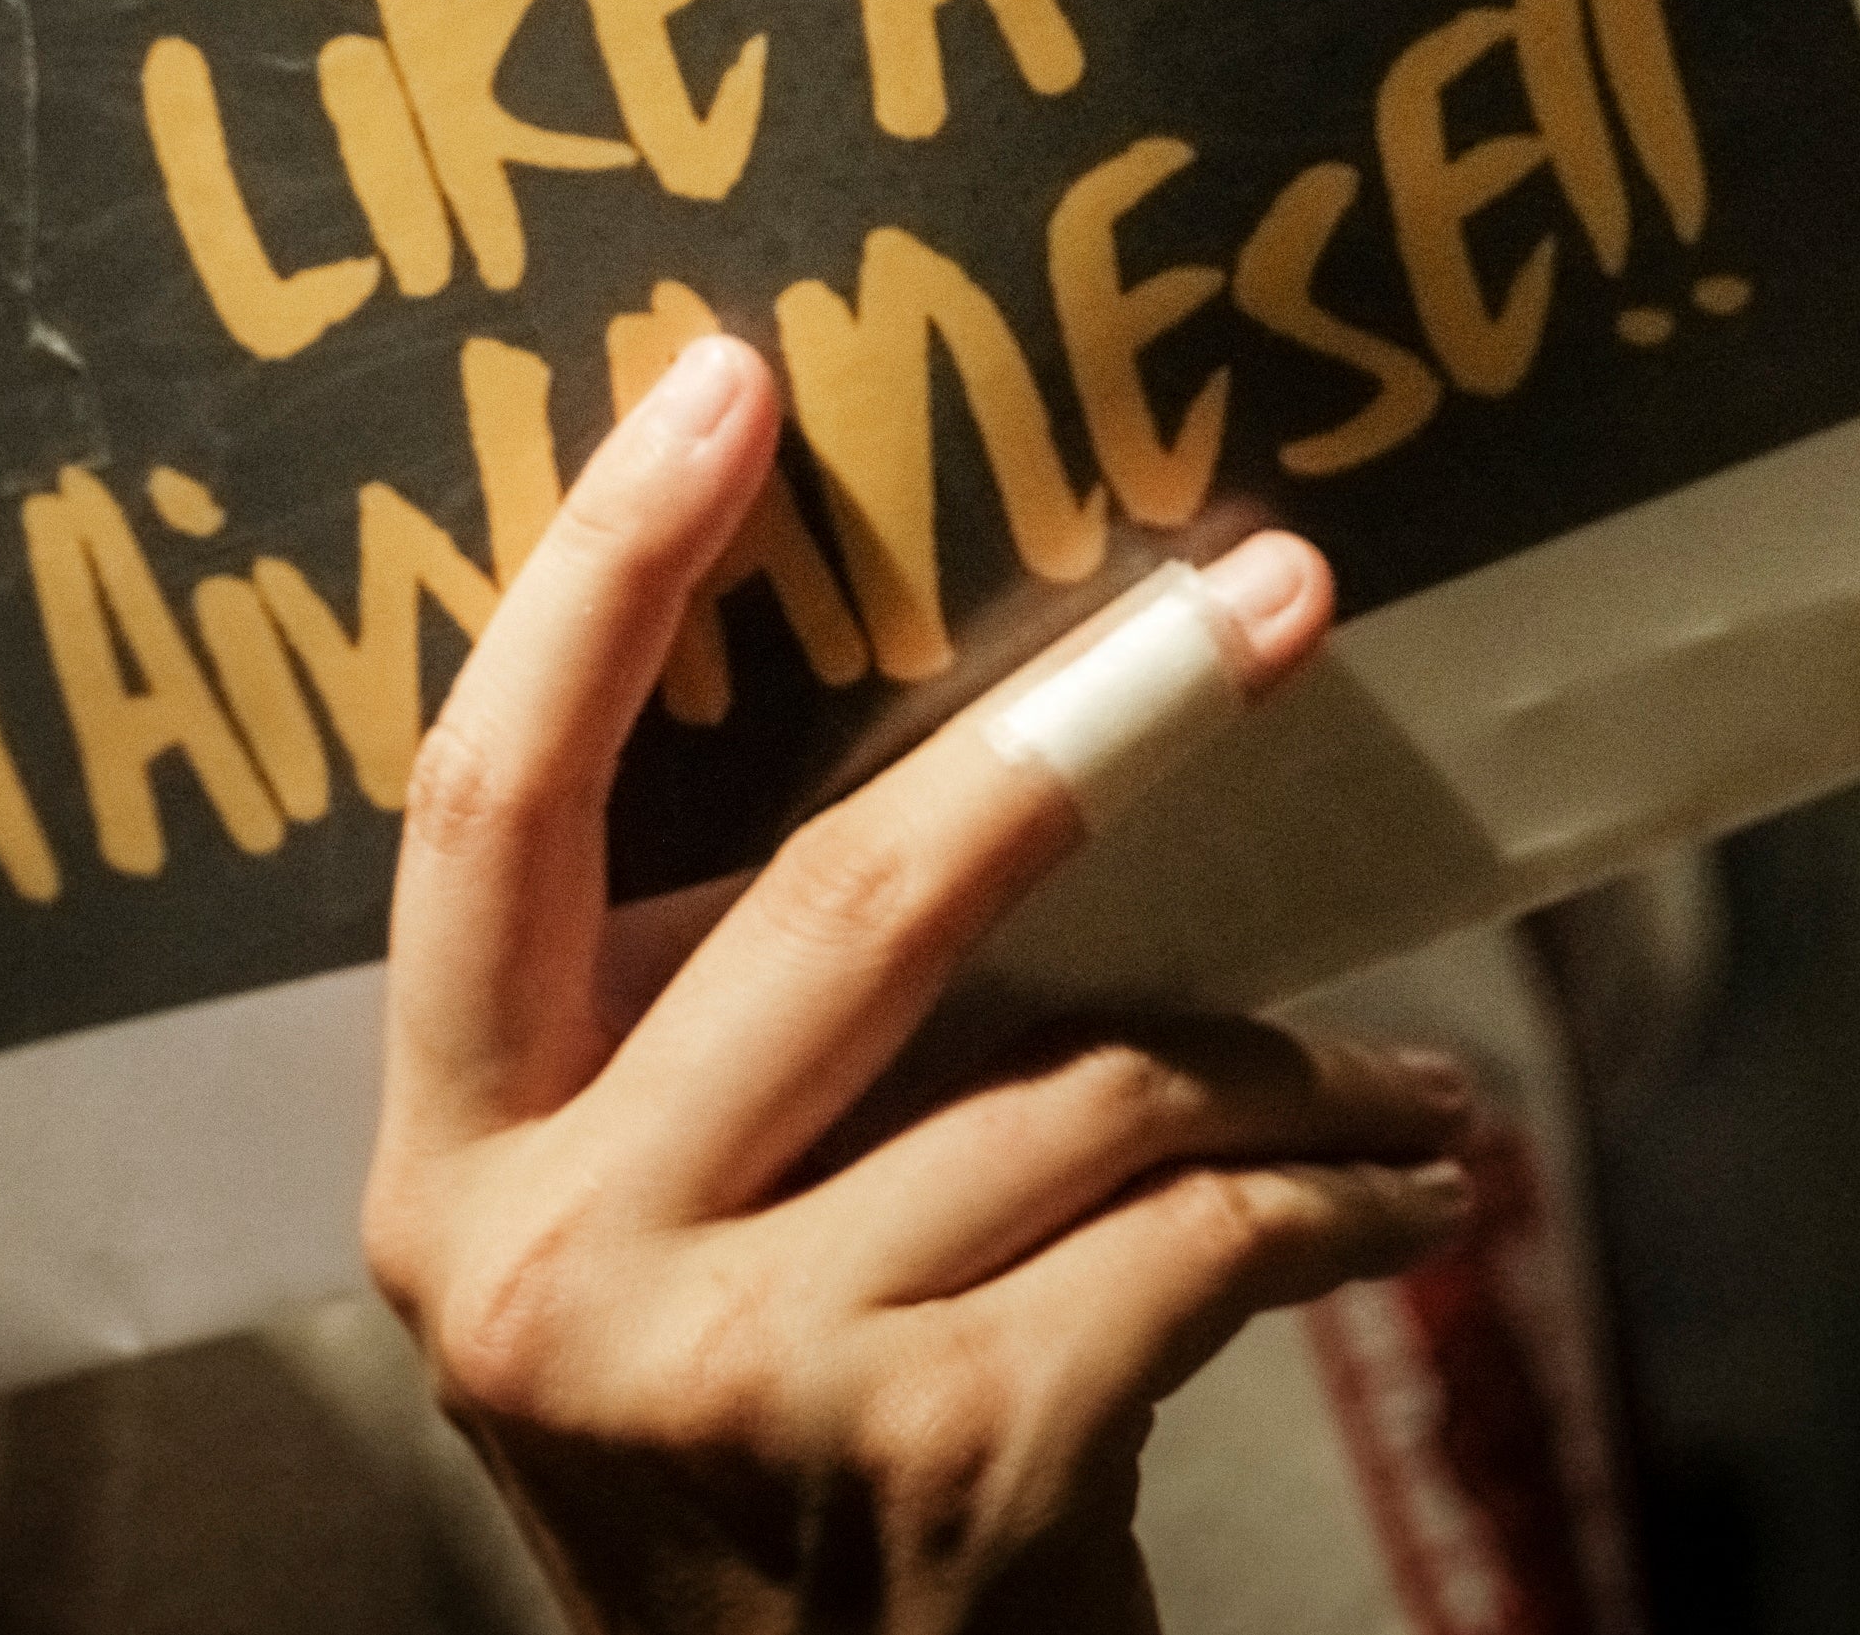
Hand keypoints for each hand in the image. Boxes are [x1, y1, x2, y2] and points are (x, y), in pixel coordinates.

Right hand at [364, 331, 1476, 1633]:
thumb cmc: (782, 1480)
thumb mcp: (656, 1261)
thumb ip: (703, 1048)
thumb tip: (934, 720)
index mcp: (447, 1172)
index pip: (479, 809)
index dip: (593, 577)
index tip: (726, 379)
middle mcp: (542, 1270)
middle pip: (847, 893)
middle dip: (1099, 722)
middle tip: (1278, 597)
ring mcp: (733, 1371)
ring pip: (1082, 1077)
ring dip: (1289, 1068)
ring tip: (1398, 1086)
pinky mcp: (942, 1455)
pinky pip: (1201, 1231)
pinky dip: (1344, 1203)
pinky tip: (1412, 1199)